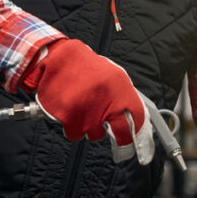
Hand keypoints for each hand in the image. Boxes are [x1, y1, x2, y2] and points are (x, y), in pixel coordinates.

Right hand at [21, 39, 153, 163]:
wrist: (58, 58)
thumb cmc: (84, 67)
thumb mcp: (111, 76)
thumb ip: (123, 96)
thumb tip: (132, 119)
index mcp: (120, 88)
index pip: (137, 117)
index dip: (136, 130)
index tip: (132, 135)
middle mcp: (106, 100)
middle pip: (122, 132)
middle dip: (122, 138)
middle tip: (119, 139)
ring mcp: (87, 110)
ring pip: (95, 135)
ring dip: (90, 128)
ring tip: (83, 111)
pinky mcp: (69, 116)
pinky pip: (74, 134)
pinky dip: (72, 128)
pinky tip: (70, 115)